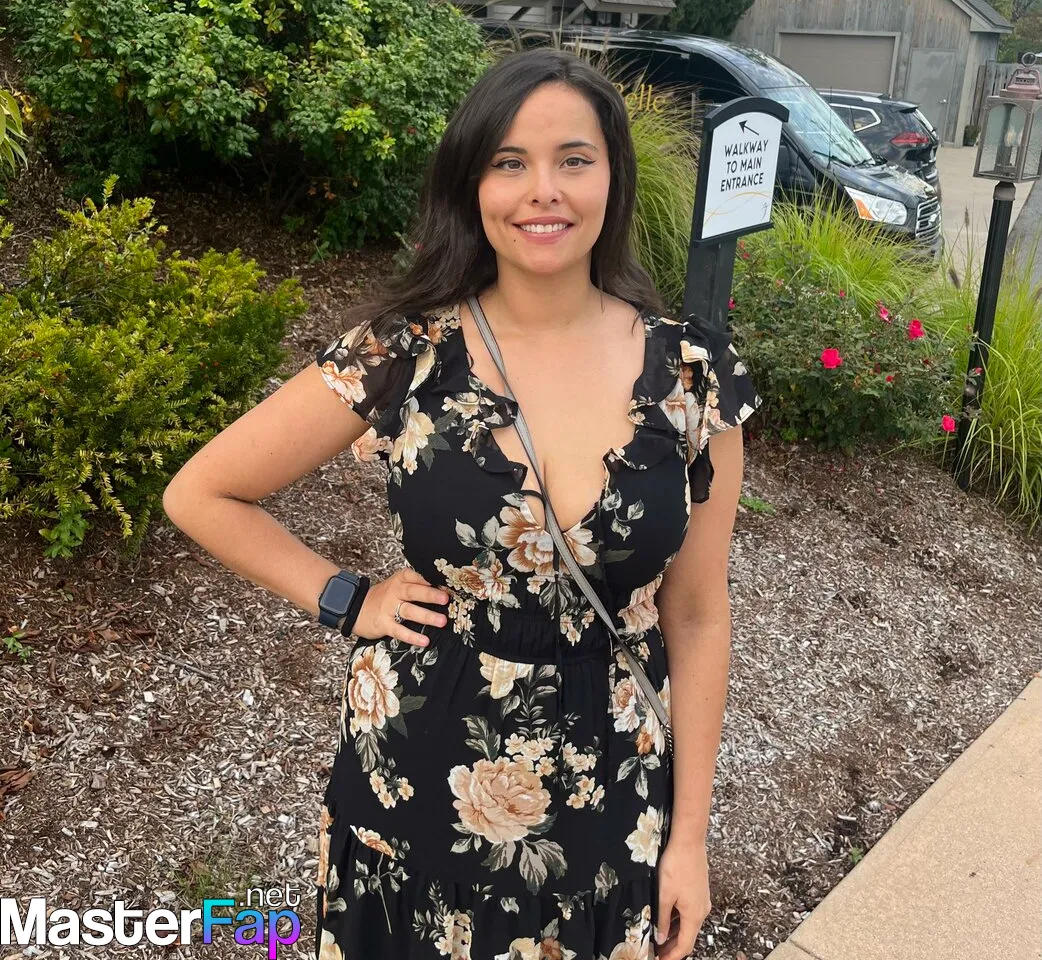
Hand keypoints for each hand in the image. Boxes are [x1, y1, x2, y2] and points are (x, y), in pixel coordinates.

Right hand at [352, 567, 449, 646]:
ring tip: (442, 621)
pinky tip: (424, 641)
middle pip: (413, 592)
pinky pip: (399, 630)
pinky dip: (412, 636)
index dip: (428, 578)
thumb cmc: (383, 597)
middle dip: (430, 595)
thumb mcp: (396, 585)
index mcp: (399, 580)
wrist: (354, 607)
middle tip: (445, 599)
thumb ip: (415, 585)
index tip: (444, 582)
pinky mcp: (383, 624)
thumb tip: (443, 590)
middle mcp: (394, 592)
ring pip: (409, 611)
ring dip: (426, 616)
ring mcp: (388, 608)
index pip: (414, 576)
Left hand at [655, 834, 710, 959]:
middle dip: (672, 946)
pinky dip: (679, 920)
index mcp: (694, 915)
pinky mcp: (699, 891)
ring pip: (689, 924)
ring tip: (658, 937)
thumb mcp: (664, 895)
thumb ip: (663, 918)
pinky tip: (667, 918)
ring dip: (675, 933)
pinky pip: (689, 913)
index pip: (685, 945)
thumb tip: (661, 938)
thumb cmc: (676, 865)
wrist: (689, 841)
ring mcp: (702, 901)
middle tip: (656, 951)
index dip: (672, 956)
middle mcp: (702, 911)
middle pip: (688, 936)